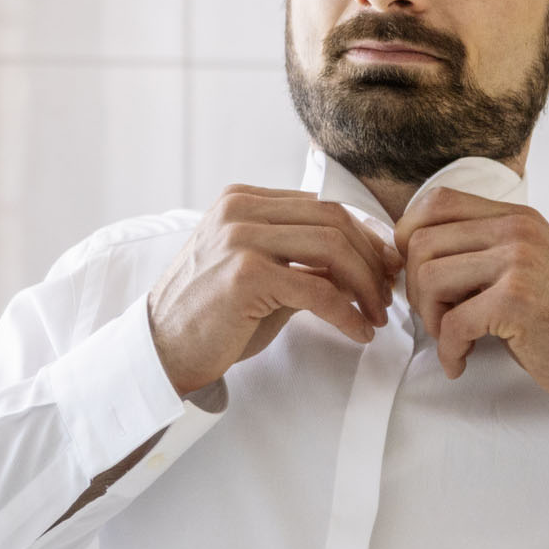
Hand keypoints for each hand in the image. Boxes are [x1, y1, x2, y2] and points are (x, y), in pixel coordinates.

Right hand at [148, 185, 401, 395]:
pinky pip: (318, 289)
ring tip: (376, 315)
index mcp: (241, 199)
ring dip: (365, 285)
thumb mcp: (257, 272)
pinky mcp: (246, 275)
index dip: (363, 235)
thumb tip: (365, 262)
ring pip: (331, 247)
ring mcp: (240, 238)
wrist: (161, 350)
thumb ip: (300, 257)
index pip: (321, 204)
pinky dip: (347, 313)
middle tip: (387, 295)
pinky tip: (358, 331)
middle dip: (371, 259)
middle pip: (333, 219)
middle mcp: (238, 209)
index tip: (384, 266)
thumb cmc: (211, 316)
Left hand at [395, 187, 548, 411]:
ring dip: (430, 318)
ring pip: (428, 276)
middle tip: (438, 319)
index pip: (436, 202)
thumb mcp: (523, 266)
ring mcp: (518, 262)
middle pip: (421, 241)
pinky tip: (461, 362)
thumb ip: (480, 249)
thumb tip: (411, 251)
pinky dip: (448, 350)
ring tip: (452, 338)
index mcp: (516, 218)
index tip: (420, 276)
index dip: (410, 238)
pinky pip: (452, 322)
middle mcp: (517, 230)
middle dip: (416, 288)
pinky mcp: (516, 300)